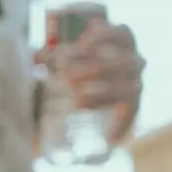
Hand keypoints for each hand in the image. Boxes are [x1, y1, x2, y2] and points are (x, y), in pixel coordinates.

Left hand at [46, 15, 144, 140]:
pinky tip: (108, 137)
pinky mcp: (134, 103)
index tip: (82, 41)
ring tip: (76, 102)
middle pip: (124, 62)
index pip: (122, 33)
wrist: (100, 85)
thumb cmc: (82, 60)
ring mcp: (137, 82)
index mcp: (123, 40)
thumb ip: (53, 54)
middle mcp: (135, 60)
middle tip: (68, 75)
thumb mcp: (68, 54)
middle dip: (97, 68)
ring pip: (127, 88)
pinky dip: (122, 125)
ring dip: (102, 95)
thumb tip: (35, 58)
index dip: (106, 35)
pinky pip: (132, 114)